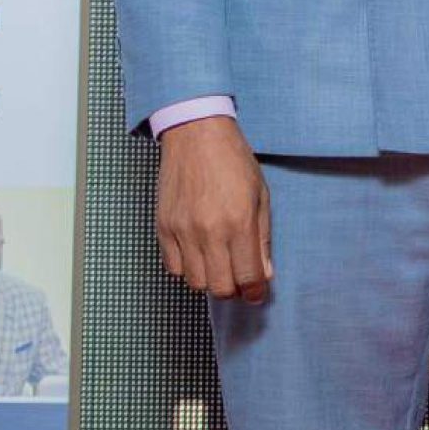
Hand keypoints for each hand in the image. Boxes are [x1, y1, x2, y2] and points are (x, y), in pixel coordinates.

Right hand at [155, 115, 272, 303]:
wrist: (196, 136)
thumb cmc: (234, 162)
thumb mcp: (261, 195)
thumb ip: (263, 238)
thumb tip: (265, 273)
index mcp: (239, 223)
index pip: (248, 276)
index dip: (256, 291)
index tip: (258, 293)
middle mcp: (209, 232)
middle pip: (220, 287)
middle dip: (234, 290)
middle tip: (240, 280)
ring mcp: (182, 231)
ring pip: (195, 282)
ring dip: (211, 280)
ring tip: (220, 265)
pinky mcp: (163, 228)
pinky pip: (173, 267)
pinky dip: (187, 269)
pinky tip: (198, 254)